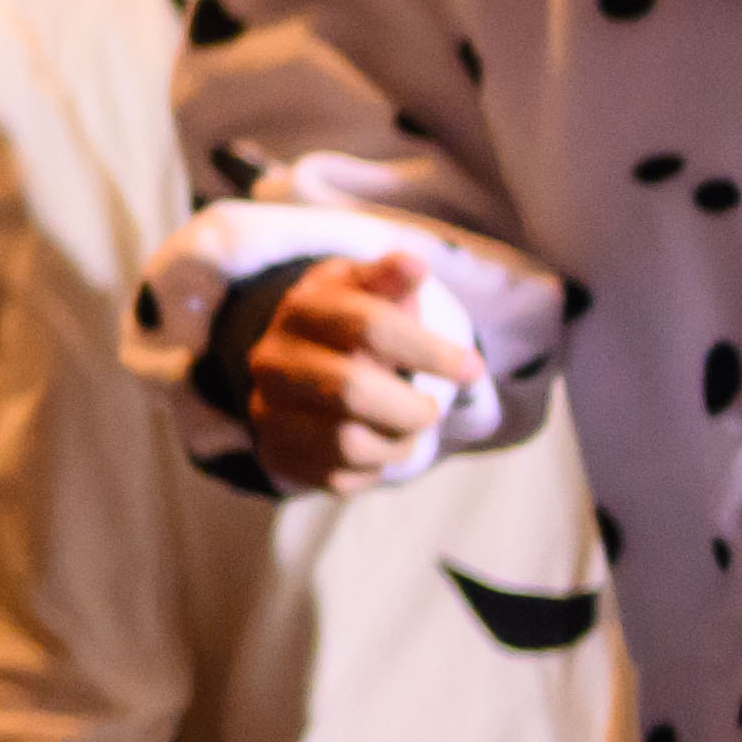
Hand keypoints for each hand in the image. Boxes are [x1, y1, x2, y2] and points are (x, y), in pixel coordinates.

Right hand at [237, 250, 472, 492]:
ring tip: (408, 425)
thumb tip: (413, 265)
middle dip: (411, 407)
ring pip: (348, 442)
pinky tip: (381, 442)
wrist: (295, 367)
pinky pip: (343, 476)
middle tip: (432, 408)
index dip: (430, 350)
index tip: (473, 367)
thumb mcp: (366, 290)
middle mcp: (272, 361)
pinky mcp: (279, 456)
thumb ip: (390, 280)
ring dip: (399, 440)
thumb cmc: (347, 322)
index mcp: (300, 310)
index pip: (369, 327)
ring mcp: (269, 412)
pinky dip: (379, 465)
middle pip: (351, 390)